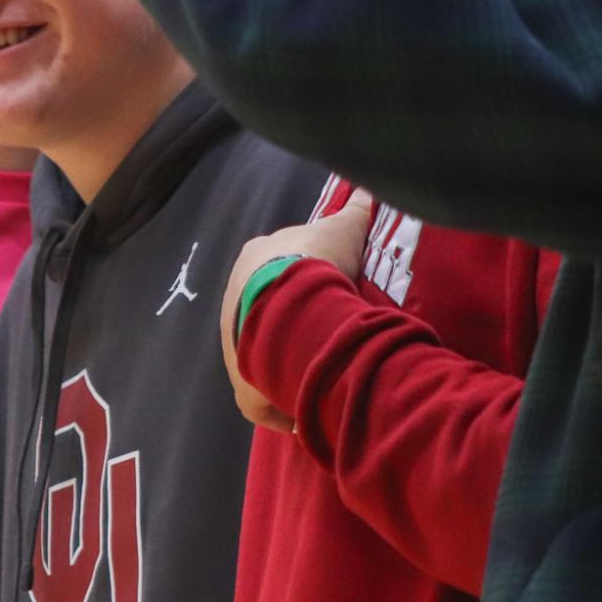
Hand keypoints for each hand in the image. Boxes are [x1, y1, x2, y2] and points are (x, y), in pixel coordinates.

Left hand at [218, 190, 374, 432]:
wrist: (293, 308)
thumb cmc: (314, 265)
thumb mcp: (341, 229)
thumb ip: (354, 212)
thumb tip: (367, 190)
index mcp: (253, 260)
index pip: (278, 270)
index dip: (304, 280)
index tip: (328, 293)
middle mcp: (235, 298)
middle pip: (268, 314)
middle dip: (294, 324)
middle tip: (328, 334)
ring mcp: (234, 343)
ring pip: (263, 354)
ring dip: (288, 362)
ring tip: (323, 370)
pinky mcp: (241, 383)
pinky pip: (262, 397)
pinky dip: (283, 404)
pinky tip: (307, 411)